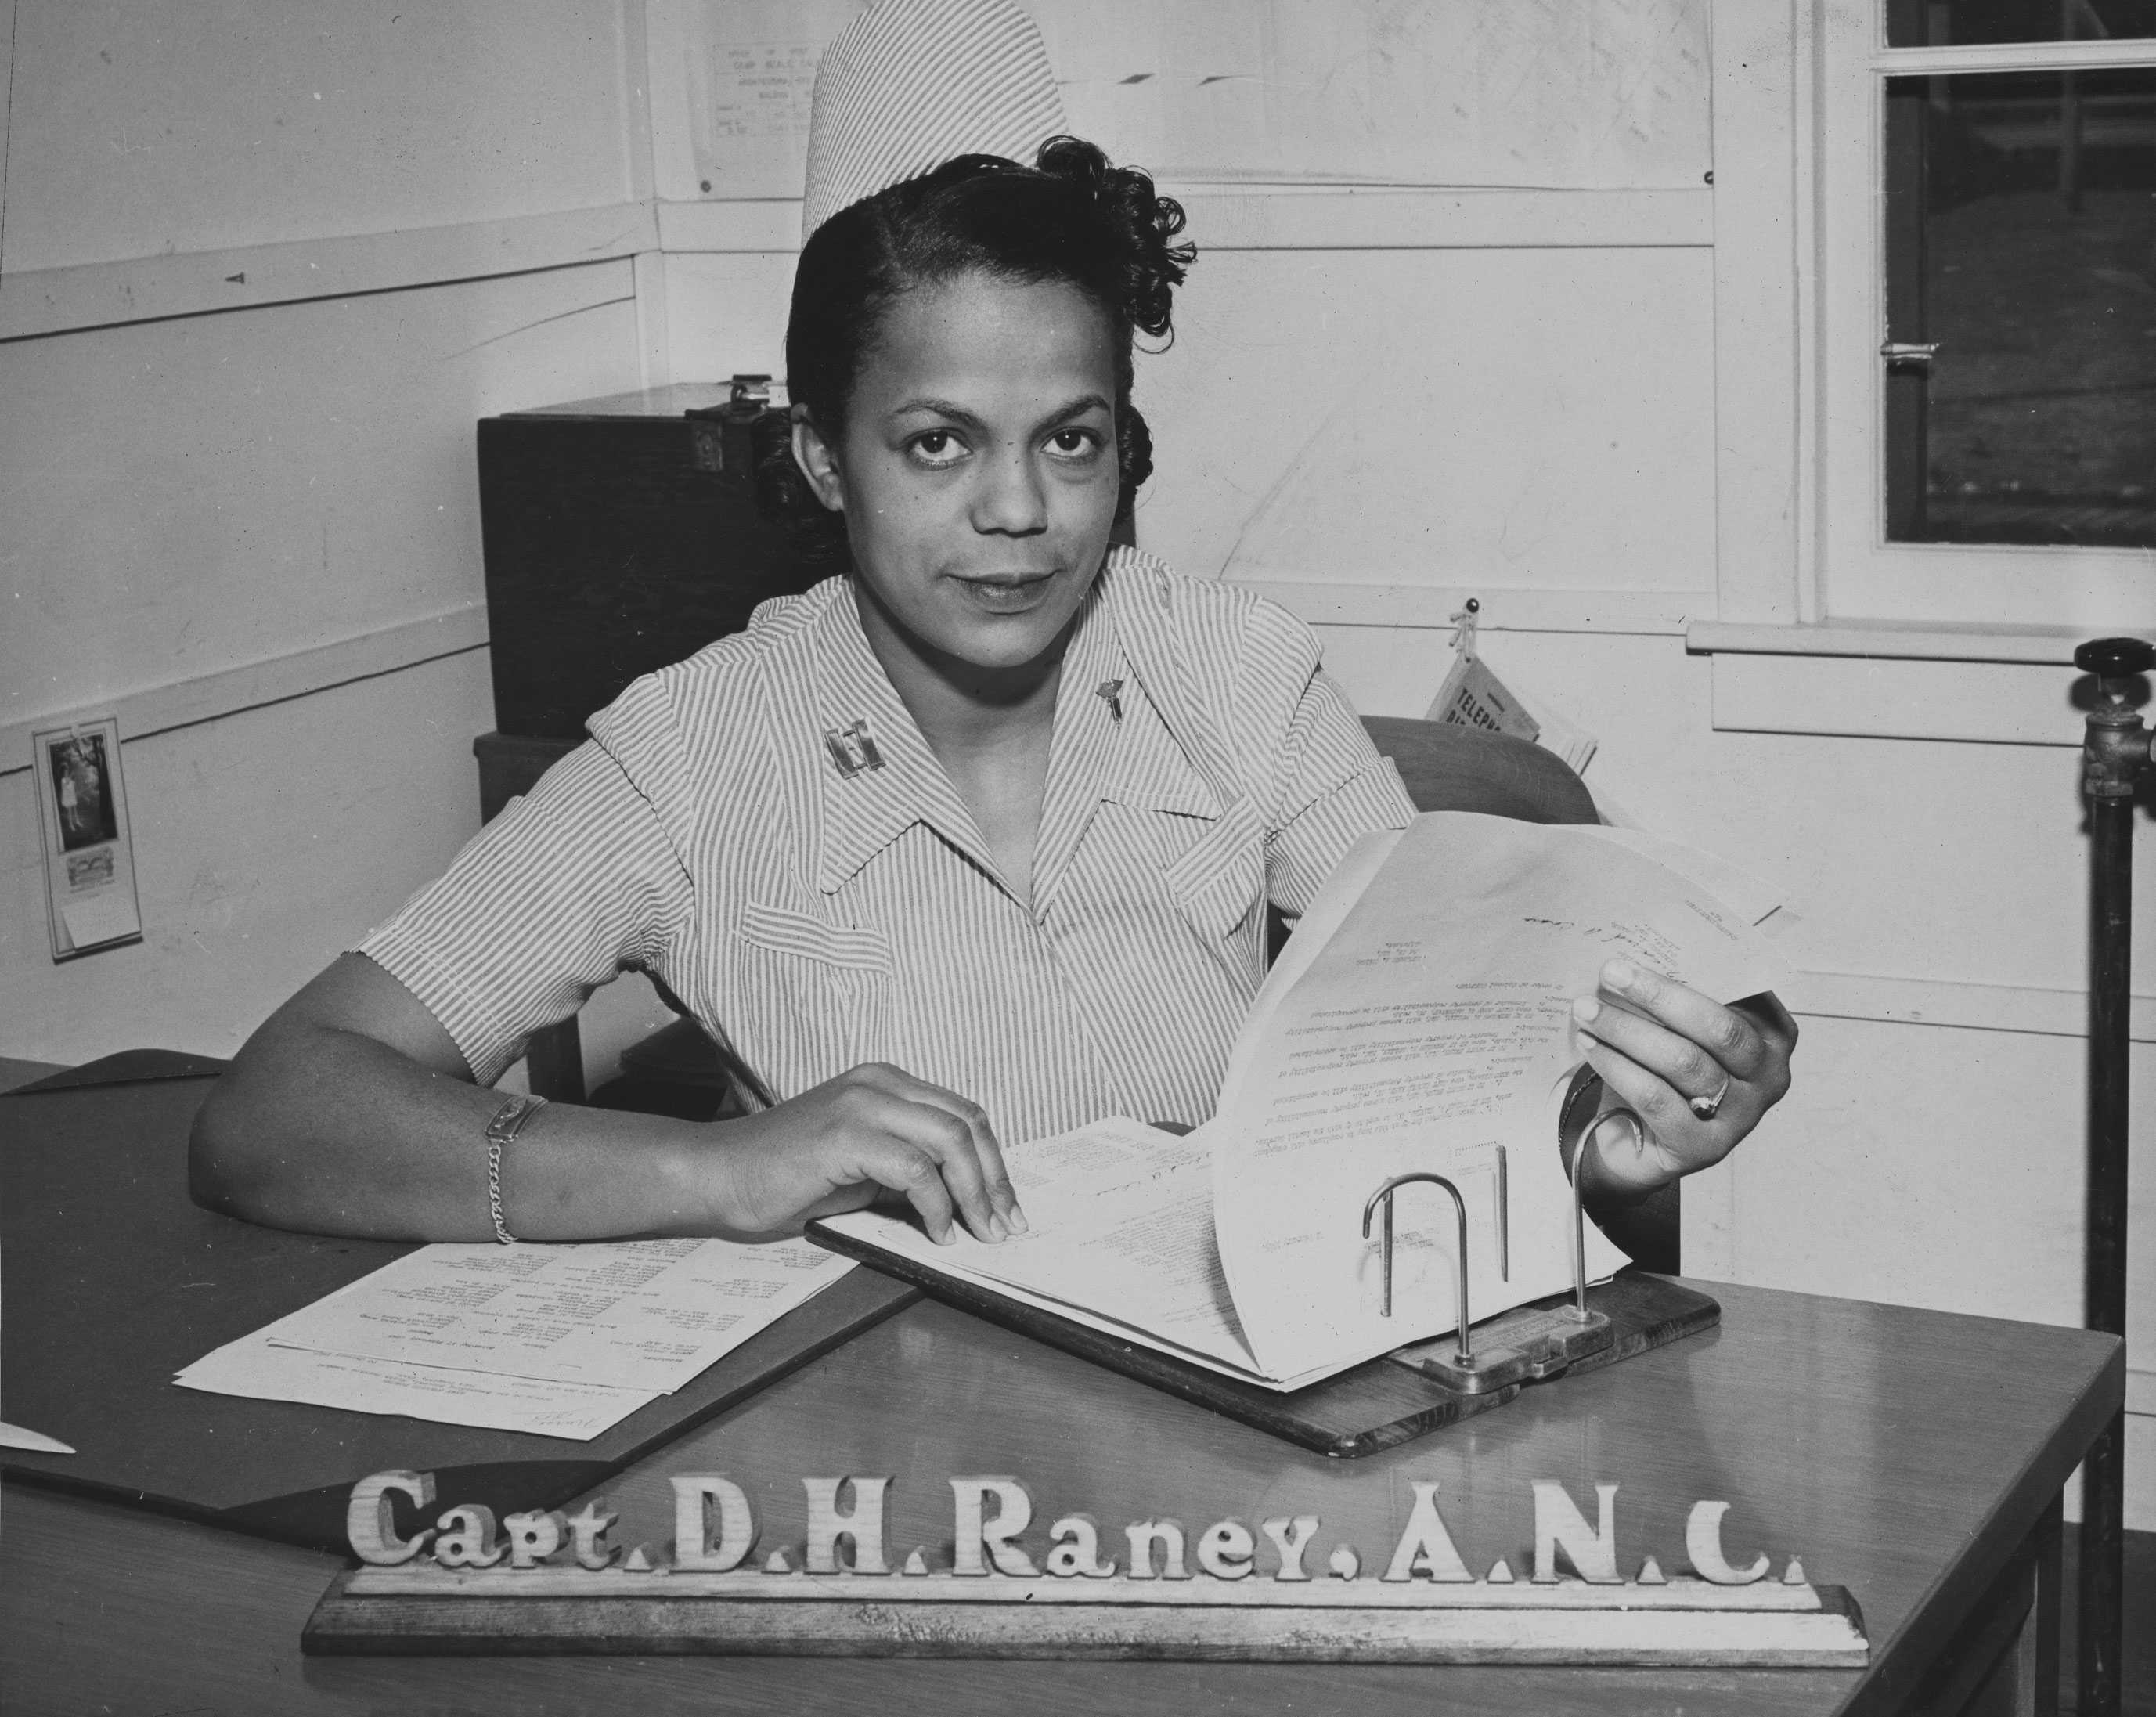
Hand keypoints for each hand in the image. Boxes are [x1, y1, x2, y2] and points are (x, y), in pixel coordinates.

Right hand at [707, 1062, 1027, 1244]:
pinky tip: (935, 1232)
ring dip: (974, 1194)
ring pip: (949, 1141)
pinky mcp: (844, 1135)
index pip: (963, 1114)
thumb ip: (910, 1171)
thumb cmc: (786, 1175)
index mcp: (886, 1082)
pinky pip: (913, 1169)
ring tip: (979, 1233)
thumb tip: (964, 1202)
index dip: (994, 1162)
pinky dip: (934, 1205)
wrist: (719, 1174)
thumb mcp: (862, 1167)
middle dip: (995, 1180)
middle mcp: (879, 1082)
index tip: (1006, 1207)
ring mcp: (861, 1103)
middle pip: (967, 1123)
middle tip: (1005, 1226)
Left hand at [1568, 959, 1796, 1200]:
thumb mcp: (1680, 1029)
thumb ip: (1676, 999)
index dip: (1696, 967)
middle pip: (1717, 1028)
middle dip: (1658, 995)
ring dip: (1627, 1030)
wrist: (1642, 1142)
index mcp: (1774, 1034)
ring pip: (1683, 1062)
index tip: (1651, 945)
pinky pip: (1656, 1098)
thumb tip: (1635, 956)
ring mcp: (1742, 1116)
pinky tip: (1590, 1047)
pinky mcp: (1704, 1147)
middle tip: (1610, 971)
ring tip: (1587, 1010)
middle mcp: (1769, 1076)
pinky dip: (1618, 1067)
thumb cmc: (1665, 1071)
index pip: (1741, 993)